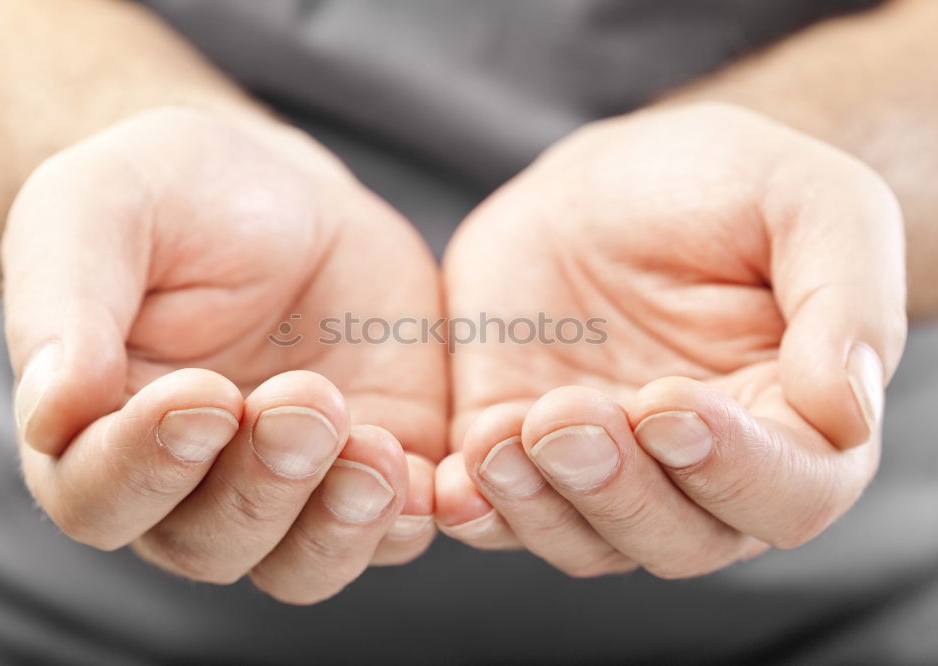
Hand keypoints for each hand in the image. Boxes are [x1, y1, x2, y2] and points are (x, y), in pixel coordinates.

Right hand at [3, 108, 444, 603]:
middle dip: (258, 486)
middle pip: (209, 544)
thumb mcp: (97, 210)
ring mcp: (290, 483)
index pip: (99, 499)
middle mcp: (191, 482)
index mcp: (100, 432)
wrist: (285, 195)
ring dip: (336, 523)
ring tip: (368, 445)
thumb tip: (53, 414)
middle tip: (301, 402)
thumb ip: (64, 304)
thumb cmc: (173, 198)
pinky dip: (406, 516)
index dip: (146, 465)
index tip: (201, 394)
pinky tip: (418, 468)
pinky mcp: (373, 463)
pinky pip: (390, 530)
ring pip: (302, 564)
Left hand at [436, 103, 906, 577]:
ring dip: (540, 505)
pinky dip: (475, 510)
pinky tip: (451, 479)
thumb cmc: (723, 185)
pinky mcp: (520, 451)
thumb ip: (846, 303)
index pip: (787, 494)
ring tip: (501, 436)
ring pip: (586, 542)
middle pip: (677, 539)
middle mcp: (700, 472)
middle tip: (570, 415)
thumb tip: (847, 414)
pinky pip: (498, 513)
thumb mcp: (812, 203)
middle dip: (619, 490)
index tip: (670, 404)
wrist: (607, 181)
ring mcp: (605, 470)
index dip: (734, 468)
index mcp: (792, 424)